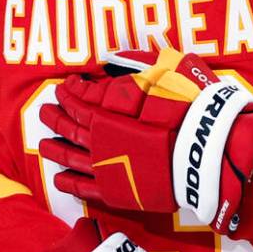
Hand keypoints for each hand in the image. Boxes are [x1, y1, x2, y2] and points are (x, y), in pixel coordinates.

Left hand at [39, 49, 252, 231]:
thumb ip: (139, 65)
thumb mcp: (170, 71)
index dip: (69, 93)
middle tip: (43, 112)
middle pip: (69, 129)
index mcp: (110, 112)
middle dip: (55, 119)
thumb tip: (115, 58)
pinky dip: (70, 184)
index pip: (79, 101)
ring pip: (71, 159)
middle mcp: (101, 141)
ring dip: (56, 151)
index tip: (65, 86)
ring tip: (44, 146)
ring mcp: (107, 169)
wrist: (209, 152)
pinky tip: (59, 179)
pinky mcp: (117, 192)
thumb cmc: (192, 111)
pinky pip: (85, 189)